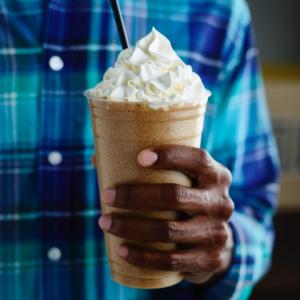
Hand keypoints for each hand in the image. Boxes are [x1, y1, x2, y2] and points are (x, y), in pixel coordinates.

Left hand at [97, 145, 233, 283]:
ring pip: (169, 230)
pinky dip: (143, 256)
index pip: (196, 159)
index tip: (139, 157)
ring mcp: (217, 232)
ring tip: (104, 222)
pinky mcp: (209, 258)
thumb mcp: (184, 180)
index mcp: (216, 175)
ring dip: (131, 227)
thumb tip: (98, 158)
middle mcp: (221, 202)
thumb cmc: (188, 198)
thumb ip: (150, 167)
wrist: (216, 238)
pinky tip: (122, 250)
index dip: (170, 156)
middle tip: (107, 195)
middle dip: (135, 195)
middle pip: (175, 195)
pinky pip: (171, 260)